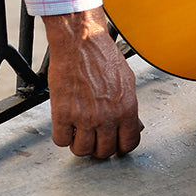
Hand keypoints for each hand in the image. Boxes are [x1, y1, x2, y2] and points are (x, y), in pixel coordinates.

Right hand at [42, 7, 143, 158]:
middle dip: (100, 146)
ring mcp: (84, 118)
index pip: (128, 143)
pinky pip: (61, 140)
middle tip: (95, 136)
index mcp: (126, 108)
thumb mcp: (127, 82)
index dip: (121, 146)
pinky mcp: (62, 114)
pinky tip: (66, 125)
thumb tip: (134, 125)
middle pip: (104, 151)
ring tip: (79, 132)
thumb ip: (129, 107)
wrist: (81, 44)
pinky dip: (63, 136)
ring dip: (80, 144)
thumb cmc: (103, 57)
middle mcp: (107, 117)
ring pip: (82, 150)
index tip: (115, 143)